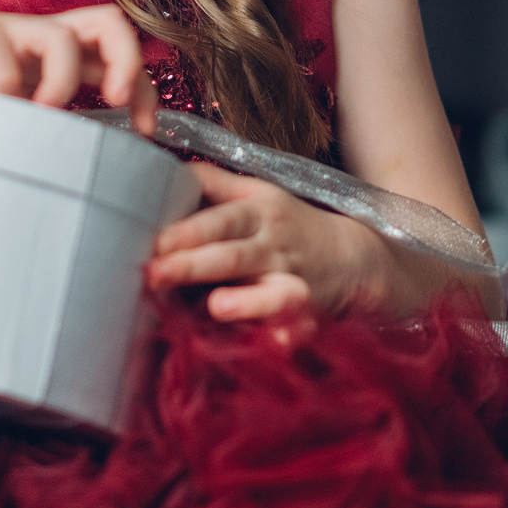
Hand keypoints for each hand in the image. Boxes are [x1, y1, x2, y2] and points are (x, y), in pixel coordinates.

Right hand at [0, 1, 157, 133]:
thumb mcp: (7, 105)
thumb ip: (38, 126)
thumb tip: (75, 180)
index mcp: (54, 52)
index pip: (120, 52)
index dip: (144, 88)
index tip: (145, 134)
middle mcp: (39, 37)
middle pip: (111, 23)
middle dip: (128, 66)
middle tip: (113, 105)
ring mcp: (7, 34)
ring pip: (63, 38)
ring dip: (63, 83)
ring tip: (43, 115)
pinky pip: (1, 56)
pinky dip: (5, 90)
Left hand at [146, 162, 391, 321]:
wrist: (352, 256)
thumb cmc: (287, 224)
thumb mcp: (255, 194)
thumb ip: (211, 183)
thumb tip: (161, 165)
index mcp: (257, 214)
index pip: (221, 219)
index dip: (189, 231)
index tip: (155, 241)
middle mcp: (273, 247)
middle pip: (233, 256)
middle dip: (194, 266)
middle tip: (154, 275)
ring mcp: (293, 281)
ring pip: (272, 292)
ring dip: (246, 301)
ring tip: (216, 307)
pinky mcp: (309, 315)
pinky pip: (302, 327)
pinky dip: (290, 335)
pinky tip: (276, 341)